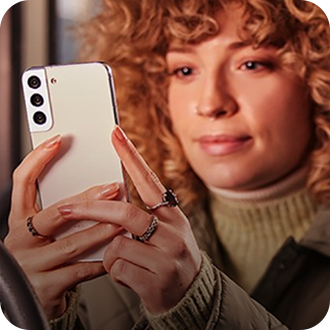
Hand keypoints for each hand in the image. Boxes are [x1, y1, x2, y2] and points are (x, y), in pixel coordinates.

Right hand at [5, 135, 122, 318]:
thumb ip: (63, 211)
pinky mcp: (46, 287)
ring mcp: (31, 264)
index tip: (57, 140)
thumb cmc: (45, 254)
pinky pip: (80, 270)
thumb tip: (100, 189)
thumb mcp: (46, 230)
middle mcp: (20, 239)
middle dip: (87, 200)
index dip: (37, 159)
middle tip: (113, 187)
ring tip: (124, 221)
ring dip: (102, 230)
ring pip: (72, 243)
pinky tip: (115, 252)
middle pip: (55, 213)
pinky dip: (101, 261)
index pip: (22, 182)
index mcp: (19, 219)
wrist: (32, 296)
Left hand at [58, 126, 201, 312]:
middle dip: (91, 210)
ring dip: (110, 253)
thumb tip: (110, 199)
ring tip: (126, 261)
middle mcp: (172, 232)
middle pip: (125, 212)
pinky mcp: (155, 281)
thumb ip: (144, 215)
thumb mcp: (165, 231)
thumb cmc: (170, 257)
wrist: (190, 294)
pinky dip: (115, 272)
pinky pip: (117, 268)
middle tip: (65, 208)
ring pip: (116, 244)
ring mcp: (166, 257)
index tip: (115, 134)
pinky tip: (131, 276)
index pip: (148, 180)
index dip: (130, 156)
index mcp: (172, 215)